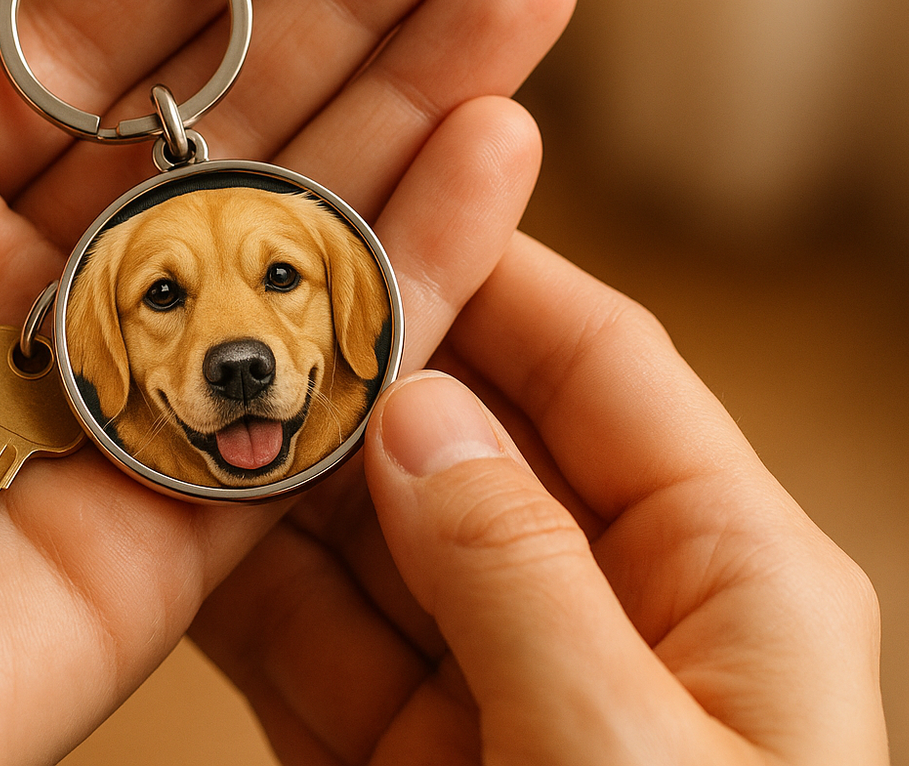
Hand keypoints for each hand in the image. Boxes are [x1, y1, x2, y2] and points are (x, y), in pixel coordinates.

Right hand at [192, 233, 887, 764]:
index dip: (490, 272)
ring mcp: (505, 700)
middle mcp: (613, 622)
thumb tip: (417, 412)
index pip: (598, 367)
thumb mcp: (627, 749)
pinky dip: (248, 610)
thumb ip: (516, 572)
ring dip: (278, 494)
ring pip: (372, 559)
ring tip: (178, 417)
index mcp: (730, 580)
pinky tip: (181, 548)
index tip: (379, 198)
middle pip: (464, 454)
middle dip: (347, 386)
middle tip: (230, 310)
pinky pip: (321, 662)